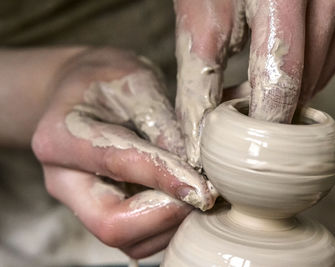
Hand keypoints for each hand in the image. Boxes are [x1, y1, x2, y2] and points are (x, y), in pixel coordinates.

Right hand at [32, 48, 216, 258]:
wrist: (84, 93)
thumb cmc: (107, 81)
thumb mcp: (136, 83)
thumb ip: (162, 122)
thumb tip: (197, 164)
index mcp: (60, 137)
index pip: (118, 166)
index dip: (164, 178)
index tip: (203, 187)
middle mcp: (64, 181)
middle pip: (112, 225)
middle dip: (167, 214)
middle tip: (205, 194)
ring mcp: (81, 203)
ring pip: (128, 240)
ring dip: (173, 224)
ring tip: (202, 194)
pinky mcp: (102, 210)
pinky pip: (137, 239)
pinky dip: (169, 226)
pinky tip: (189, 199)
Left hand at [174, 0, 334, 167]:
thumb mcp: (202, 21)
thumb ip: (198, 82)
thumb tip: (199, 134)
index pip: (282, 79)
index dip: (262, 118)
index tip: (244, 137)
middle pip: (304, 84)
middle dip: (269, 104)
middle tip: (236, 99)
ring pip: (320, 78)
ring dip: (287, 91)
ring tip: (254, 75)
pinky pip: (331, 63)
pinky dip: (306, 74)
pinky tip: (282, 62)